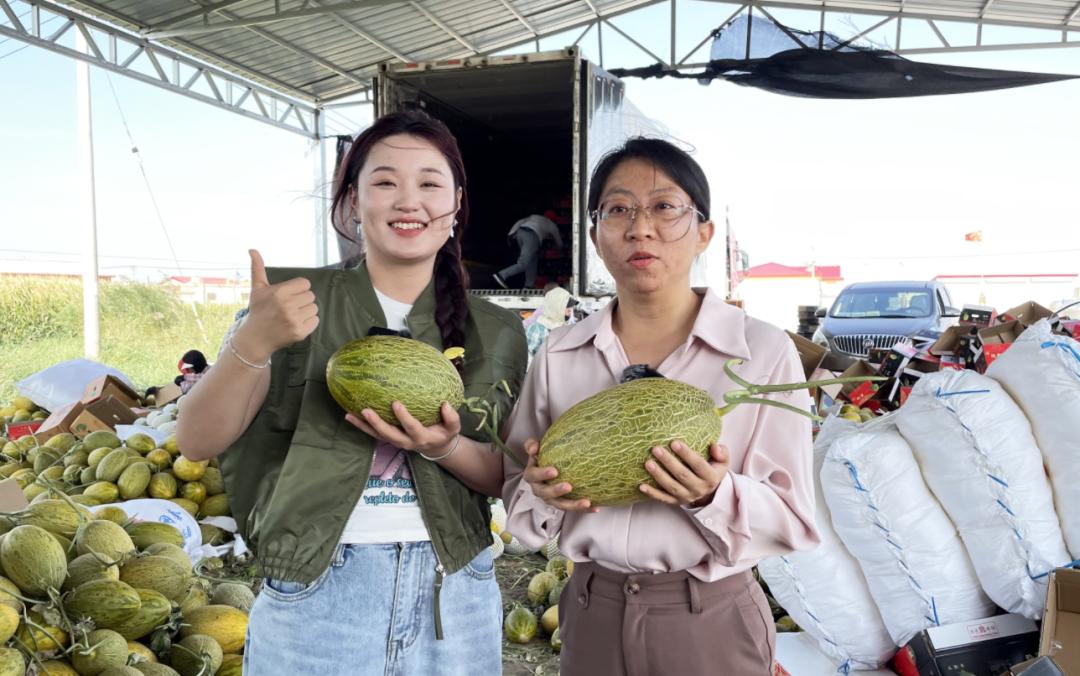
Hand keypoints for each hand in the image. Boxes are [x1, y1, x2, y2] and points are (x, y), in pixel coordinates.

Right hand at [233, 249, 318, 359]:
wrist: (256, 338)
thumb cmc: (258, 310)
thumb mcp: (257, 288)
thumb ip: (257, 268)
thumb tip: (252, 249)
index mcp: (280, 292)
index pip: (305, 284)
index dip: (298, 289)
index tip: (289, 295)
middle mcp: (288, 305)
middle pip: (311, 296)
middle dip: (302, 300)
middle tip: (290, 306)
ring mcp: (295, 320)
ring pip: (314, 308)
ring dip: (306, 311)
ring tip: (293, 315)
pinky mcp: (300, 332)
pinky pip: (316, 321)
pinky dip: (309, 322)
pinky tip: (296, 323)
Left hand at [345, 401, 460, 455]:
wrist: (436, 448)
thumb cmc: (444, 434)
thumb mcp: (453, 428)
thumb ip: (452, 418)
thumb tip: (445, 405)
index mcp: (421, 438)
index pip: (411, 427)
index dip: (403, 417)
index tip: (395, 403)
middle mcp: (406, 442)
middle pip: (388, 435)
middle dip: (377, 423)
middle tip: (366, 411)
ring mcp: (396, 442)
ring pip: (377, 435)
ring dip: (363, 426)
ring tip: (349, 415)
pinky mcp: (389, 439)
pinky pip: (374, 433)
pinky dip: (362, 426)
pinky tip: (350, 415)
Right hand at [521, 439, 597, 512]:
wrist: (546, 469)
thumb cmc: (541, 458)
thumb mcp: (535, 449)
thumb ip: (532, 445)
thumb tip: (533, 448)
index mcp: (531, 476)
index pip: (533, 475)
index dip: (542, 474)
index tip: (555, 471)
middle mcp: (539, 489)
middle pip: (546, 493)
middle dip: (556, 491)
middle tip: (569, 486)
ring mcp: (550, 499)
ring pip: (560, 505)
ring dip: (573, 505)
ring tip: (586, 502)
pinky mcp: (561, 504)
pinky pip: (572, 508)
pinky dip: (584, 509)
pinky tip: (595, 507)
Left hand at [640, 441, 727, 506]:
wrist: (710, 491)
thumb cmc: (712, 469)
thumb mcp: (723, 462)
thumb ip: (722, 453)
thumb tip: (715, 446)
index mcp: (710, 477)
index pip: (698, 465)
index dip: (687, 454)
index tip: (674, 442)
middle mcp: (699, 488)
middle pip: (682, 475)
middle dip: (668, 462)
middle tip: (656, 449)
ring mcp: (687, 496)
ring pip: (671, 486)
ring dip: (659, 475)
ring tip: (648, 462)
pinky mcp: (676, 502)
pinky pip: (663, 498)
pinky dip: (652, 493)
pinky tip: (641, 486)